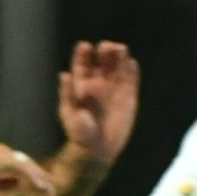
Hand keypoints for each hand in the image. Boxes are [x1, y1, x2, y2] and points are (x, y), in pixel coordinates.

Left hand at [55, 40, 138, 162]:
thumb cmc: (79, 132)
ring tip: (121, 49)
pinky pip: (131, 79)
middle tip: (108, 47)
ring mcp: (113, 89)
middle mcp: (98, 83)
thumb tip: (64, 74)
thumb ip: (67, 93)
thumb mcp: (69, 112)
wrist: (97, 149)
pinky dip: (132, 70)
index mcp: (81, 84)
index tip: (85, 46)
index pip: (82, 63)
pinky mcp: (128, 97)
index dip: (83, 53)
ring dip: (119, 56)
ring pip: (118, 66)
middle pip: (102, 60)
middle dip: (105, 50)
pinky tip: (132, 63)